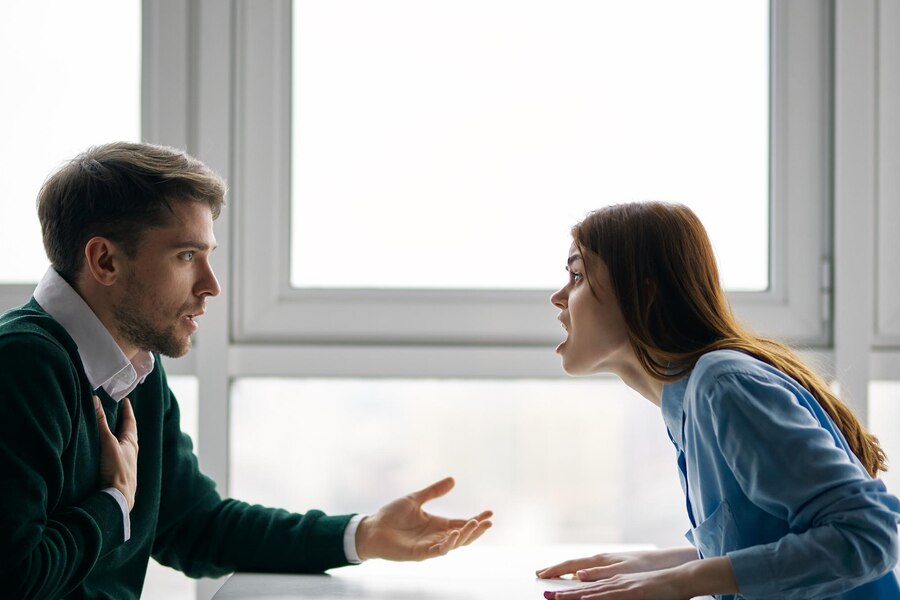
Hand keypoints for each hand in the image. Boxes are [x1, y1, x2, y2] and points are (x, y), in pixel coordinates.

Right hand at [95, 395, 138, 510]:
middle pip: (129, 433)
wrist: (119, 497)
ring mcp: (127, 464)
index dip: (127, 411)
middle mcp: (132, 452)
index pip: (130, 422)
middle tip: (121, 413)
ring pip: (125, 446)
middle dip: (125, 423)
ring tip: (114, 432)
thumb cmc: (117, 469)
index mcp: (131, 443)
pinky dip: (115, 450)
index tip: (126, 401)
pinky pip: (119, 457)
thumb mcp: (108, 443)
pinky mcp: (120, 474)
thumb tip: (96, 400)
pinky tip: (110, 455)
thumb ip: (101, 423)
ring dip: (120, 437)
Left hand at [354, 476, 491, 560]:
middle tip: (487, 522)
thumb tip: (453, 480)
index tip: (490, 513)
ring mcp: (429, 546)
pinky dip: (448, 544)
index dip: (476, 520)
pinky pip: (438, 551)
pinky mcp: (420, 554)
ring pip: (454, 544)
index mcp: (438, 524)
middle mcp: (436, 536)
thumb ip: (433, 491)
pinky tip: (455, 535)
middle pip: (463, 536)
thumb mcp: (415, 499)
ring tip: (474, 525)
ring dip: (465, 536)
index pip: (462, 523)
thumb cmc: (391, 515)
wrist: (372, 528)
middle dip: (476, 530)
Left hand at [540, 555, 737, 599]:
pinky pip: (610, 596)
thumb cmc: (658, 588)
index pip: (585, 587)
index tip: (551, 594)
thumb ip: (616, 593)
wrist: (678, 579)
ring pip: (592, 592)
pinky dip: (596, 598)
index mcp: (613, 581)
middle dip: (563, 593)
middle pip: (583, 588)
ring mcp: (622, 585)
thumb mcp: (633, 590)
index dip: (567, 590)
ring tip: (555, 598)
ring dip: (572, 596)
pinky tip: (585, 599)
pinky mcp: (632, 592)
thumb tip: (597, 597)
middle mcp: (613, 581)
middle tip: (544, 596)